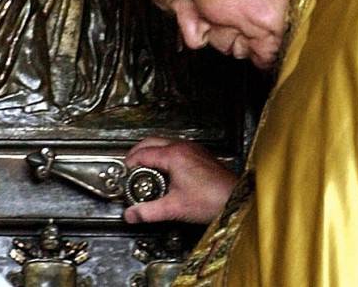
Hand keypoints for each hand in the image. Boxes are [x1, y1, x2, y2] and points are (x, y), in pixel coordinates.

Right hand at [123, 137, 237, 224]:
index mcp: (174, 155)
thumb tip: (131, 214)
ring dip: (150, 153)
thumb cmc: (212, 199)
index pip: (142, 153)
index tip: (122, 175)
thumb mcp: (174, 208)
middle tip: (128, 169)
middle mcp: (183, 147)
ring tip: (143, 171)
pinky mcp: (199, 155)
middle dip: (136, 153)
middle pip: (151, 142)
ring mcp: (193, 149)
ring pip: (164, 143)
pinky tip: (164, 172)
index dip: (129, 164)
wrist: (235, 198)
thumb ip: (148, 212)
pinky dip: (163, 155)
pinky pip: (175, 148)